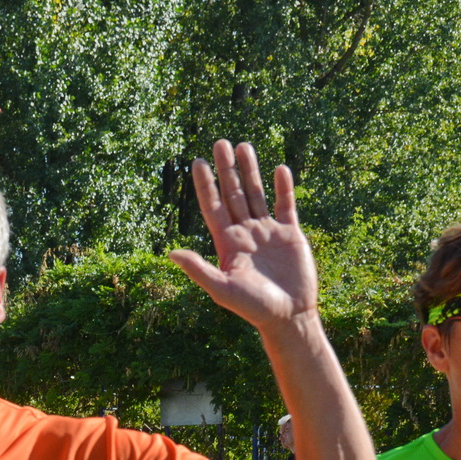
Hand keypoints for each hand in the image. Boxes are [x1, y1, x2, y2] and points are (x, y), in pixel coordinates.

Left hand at [169, 141, 318, 330]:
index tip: (197, 162)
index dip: (204, 185)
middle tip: (219, 143)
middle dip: (226, 169)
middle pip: (233, 194)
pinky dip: (283, 188)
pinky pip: (285, 206)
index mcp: (227, 243)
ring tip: (244, 146)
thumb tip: (170, 253)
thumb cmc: (253, 308)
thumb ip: (198, 269)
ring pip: (257, 194)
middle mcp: (245, 233)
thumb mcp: (222, 289)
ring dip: (251, 171)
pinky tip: (280, 169)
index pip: (213, 206)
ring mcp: (267, 232)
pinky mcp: (290, 235)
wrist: (288, 316)